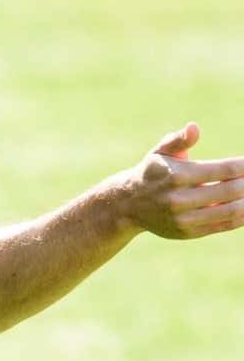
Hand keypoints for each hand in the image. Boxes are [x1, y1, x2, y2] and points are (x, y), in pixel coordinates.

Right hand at [121, 122, 243, 238]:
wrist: (127, 205)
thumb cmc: (151, 173)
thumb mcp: (159, 153)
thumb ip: (178, 140)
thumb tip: (193, 128)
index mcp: (177, 176)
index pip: (224, 170)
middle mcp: (179, 199)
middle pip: (230, 190)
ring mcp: (184, 218)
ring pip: (230, 210)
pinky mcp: (188, 232)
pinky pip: (223, 225)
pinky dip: (241, 217)